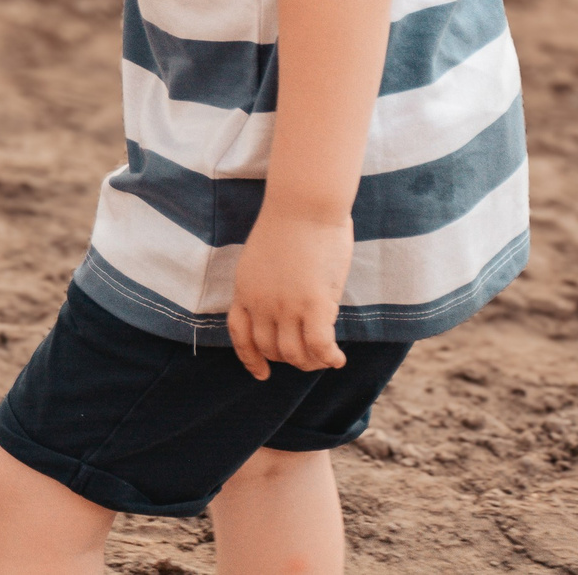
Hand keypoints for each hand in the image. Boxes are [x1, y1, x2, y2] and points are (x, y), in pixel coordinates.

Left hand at [226, 208, 352, 380]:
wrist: (302, 204)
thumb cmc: (291, 221)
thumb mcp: (265, 257)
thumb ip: (270, 284)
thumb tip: (287, 302)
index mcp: (245, 288)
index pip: (240, 334)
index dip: (250, 359)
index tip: (261, 374)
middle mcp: (261, 302)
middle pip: (269, 349)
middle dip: (288, 360)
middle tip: (309, 358)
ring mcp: (285, 305)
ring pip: (293, 354)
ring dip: (310, 363)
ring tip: (325, 358)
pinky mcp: (313, 304)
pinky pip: (319, 347)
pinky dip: (328, 358)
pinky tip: (338, 359)